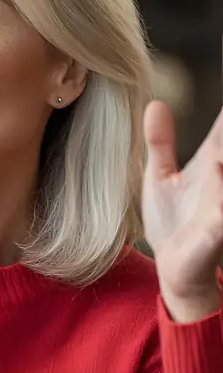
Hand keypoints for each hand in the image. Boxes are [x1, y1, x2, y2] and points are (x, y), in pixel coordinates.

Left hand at [142, 100, 222, 322]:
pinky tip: (216, 171)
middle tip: (215, 150)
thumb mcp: (162, 176)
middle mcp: (222, 177)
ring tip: (216, 158)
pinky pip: (221, 216)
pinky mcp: (215, 231)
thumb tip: (156, 104)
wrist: (172, 268)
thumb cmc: (173, 223)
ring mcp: (221, 203)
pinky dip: (220, 197)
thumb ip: (161, 142)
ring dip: (221, 162)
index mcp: (213, 161)